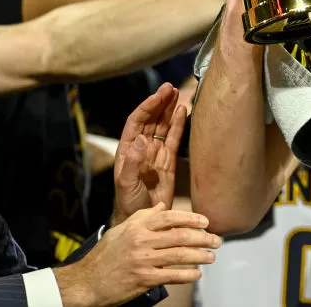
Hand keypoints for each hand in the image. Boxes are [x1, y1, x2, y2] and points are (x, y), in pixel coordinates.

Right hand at [53, 203, 220, 306]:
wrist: (86, 282)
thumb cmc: (105, 255)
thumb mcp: (121, 230)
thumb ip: (143, 217)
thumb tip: (162, 206)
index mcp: (137, 226)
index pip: (170, 217)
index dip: (192, 218)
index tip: (206, 222)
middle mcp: (142, 241)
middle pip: (180, 236)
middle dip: (203, 238)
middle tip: (216, 240)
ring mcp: (143, 261)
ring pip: (180, 255)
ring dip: (200, 256)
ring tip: (211, 257)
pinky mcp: (144, 279)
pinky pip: (172, 276)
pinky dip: (188, 275)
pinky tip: (197, 274)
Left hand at [112, 83, 186, 226]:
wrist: (144, 222)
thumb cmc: (129, 204)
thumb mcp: (127, 185)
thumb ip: (134, 163)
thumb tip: (142, 140)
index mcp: (128, 150)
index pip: (137, 121)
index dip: (148, 107)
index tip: (159, 95)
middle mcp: (142, 148)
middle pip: (151, 119)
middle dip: (160, 103)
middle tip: (170, 87)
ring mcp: (156, 154)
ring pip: (163, 126)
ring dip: (169, 110)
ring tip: (178, 94)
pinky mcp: (169, 162)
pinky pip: (174, 139)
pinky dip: (178, 125)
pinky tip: (183, 111)